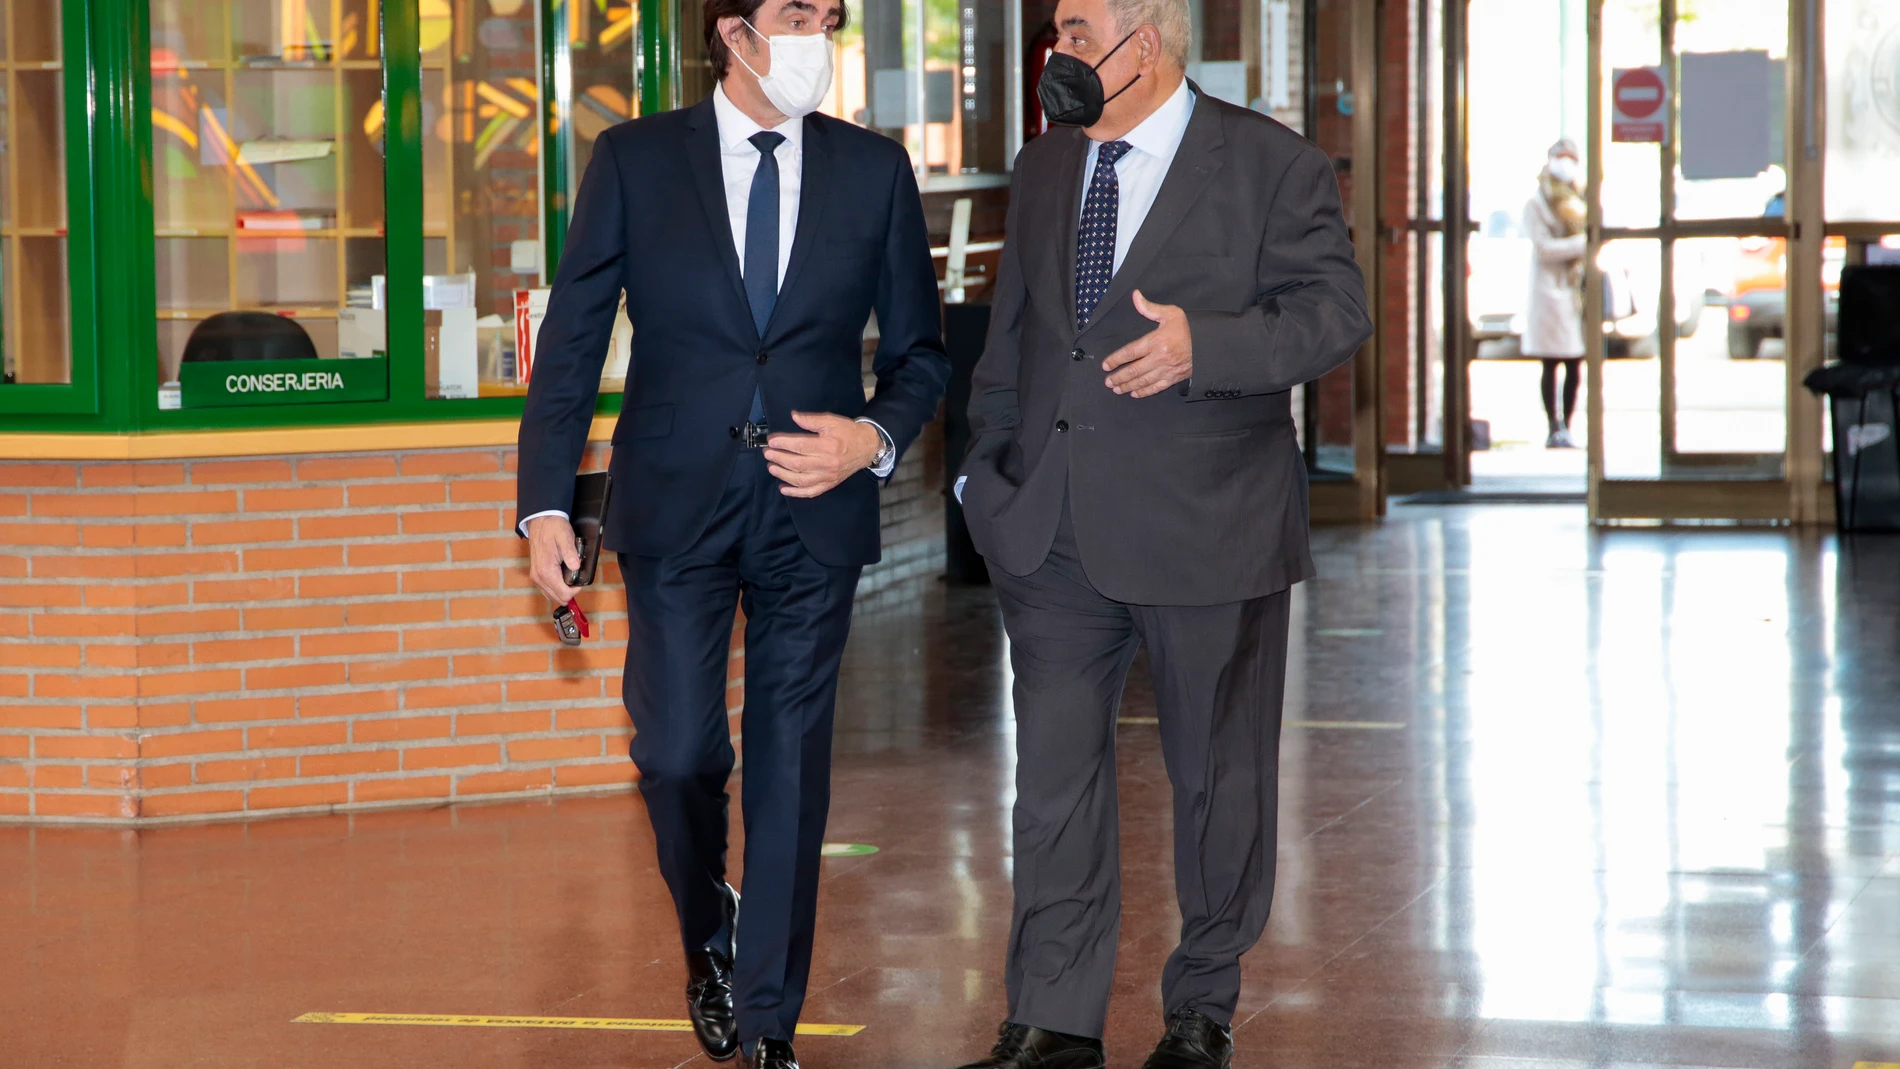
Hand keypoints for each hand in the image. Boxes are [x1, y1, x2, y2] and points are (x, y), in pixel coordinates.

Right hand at [526, 514, 581, 604]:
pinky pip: (547, 590)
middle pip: (558, 598)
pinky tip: (563, 578)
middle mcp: (539, 577)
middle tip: (576, 578)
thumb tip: (576, 566)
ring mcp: (536, 577)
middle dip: (570, 591)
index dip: (575, 590)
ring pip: (552, 596)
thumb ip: (570, 553)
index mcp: (546, 571)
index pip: (563, 594)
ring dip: (563, 590)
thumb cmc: (554, 528)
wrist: (541, 521)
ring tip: (570, 577)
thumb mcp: (565, 537)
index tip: (580, 580)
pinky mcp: (536, 575)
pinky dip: (556, 588)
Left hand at [763, 412, 882, 498]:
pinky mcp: (829, 484)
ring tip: (772, 467)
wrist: (866, 447)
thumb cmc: (847, 433)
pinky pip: (810, 492)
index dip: (784, 444)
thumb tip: (794, 416)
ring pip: (801, 480)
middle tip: (768, 453)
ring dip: (783, 475)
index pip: (800, 446)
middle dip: (779, 459)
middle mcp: (827, 463)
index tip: (772, 441)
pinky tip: (784, 488)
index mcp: (827, 446)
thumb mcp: (831, 421)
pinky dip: (796, 493)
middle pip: (798, 464)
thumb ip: (811, 420)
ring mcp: (828, 477)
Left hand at [1102, 291, 1192, 397]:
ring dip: (1128, 386)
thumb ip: (1150, 308)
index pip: (1131, 352)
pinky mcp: (1173, 378)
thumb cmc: (1188, 328)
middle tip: (1107, 381)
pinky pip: (1156, 387)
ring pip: (1143, 381)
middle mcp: (1160, 358)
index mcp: (1157, 341)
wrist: (1209, 344)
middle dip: (1119, 377)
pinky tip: (1134, 393)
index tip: (1106, 365)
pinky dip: (1144, 392)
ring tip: (1116, 389)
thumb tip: (1135, 296)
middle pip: (1134, 370)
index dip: (1116, 360)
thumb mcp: (1171, 313)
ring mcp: (1167, 370)